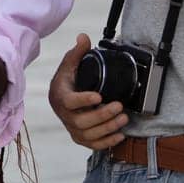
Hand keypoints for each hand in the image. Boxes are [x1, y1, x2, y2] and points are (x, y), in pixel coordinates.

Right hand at [48, 34, 128, 150]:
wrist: (61, 98)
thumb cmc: (68, 81)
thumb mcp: (70, 64)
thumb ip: (78, 52)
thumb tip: (84, 37)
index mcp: (60, 96)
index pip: (69, 102)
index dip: (83, 100)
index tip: (98, 96)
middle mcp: (64, 115)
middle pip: (81, 122)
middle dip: (102, 116)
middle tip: (119, 106)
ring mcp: (72, 128)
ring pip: (89, 135)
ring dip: (108, 128)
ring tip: (123, 118)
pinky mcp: (80, 138)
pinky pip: (93, 145)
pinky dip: (107, 142)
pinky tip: (120, 135)